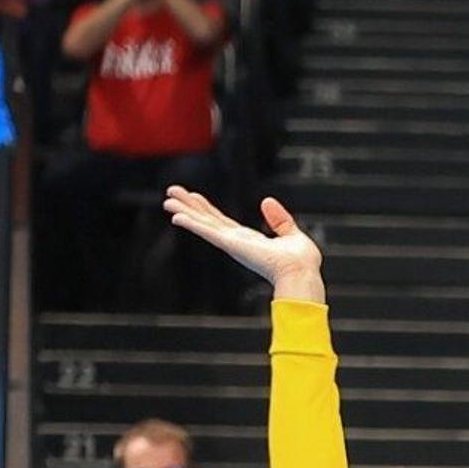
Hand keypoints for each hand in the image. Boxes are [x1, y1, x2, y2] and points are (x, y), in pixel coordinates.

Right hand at [165, 188, 324, 301]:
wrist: (301, 274)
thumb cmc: (301, 263)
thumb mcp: (292, 234)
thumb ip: (279, 219)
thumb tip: (266, 201)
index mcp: (249, 240)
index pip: (222, 221)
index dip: (206, 209)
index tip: (193, 197)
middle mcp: (237, 242)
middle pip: (207, 220)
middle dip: (189, 206)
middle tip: (171, 193)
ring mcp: (232, 244)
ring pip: (203, 224)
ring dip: (184, 212)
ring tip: (166, 200)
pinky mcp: (231, 244)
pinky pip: (207, 231)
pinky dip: (192, 223)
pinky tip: (176, 216)